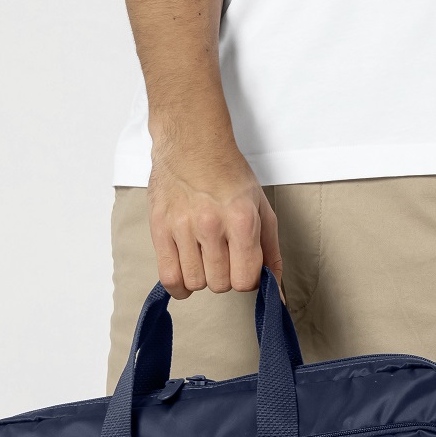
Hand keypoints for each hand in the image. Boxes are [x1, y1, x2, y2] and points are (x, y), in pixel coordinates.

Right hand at [147, 127, 282, 299]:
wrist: (192, 144)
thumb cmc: (229, 176)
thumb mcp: (262, 209)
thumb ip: (271, 253)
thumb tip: (276, 292)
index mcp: (241, 221)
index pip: (246, 280)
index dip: (247, 278)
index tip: (243, 265)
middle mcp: (211, 225)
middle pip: (220, 284)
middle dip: (225, 276)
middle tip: (223, 255)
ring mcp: (182, 227)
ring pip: (195, 283)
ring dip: (202, 277)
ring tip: (204, 256)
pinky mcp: (160, 229)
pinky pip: (168, 277)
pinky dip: (179, 285)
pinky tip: (186, 272)